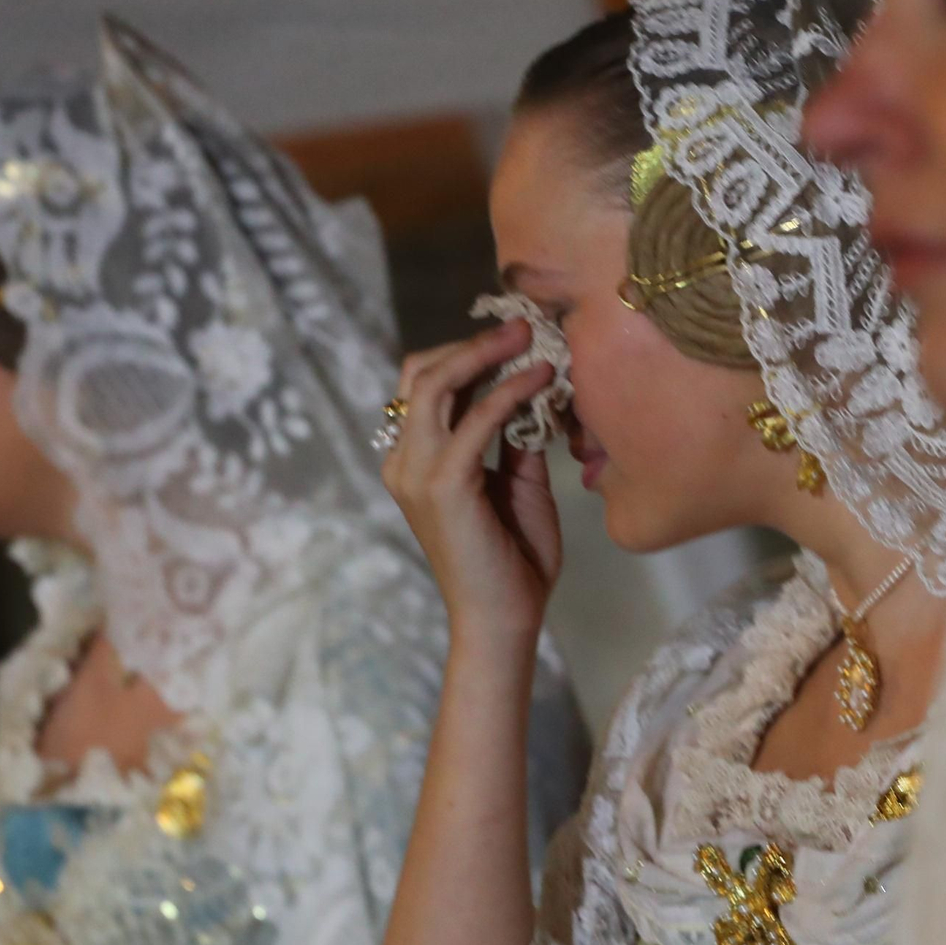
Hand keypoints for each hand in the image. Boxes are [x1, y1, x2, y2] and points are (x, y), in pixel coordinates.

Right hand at [382, 322, 561, 646]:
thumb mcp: (517, 484)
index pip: (425, 385)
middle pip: (420, 374)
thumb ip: (515, 439)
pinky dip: (508, 392)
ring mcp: (416, 472)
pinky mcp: (442, 485)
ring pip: (435, 385)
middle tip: (523, 325)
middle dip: (472, 344)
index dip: (466, 354)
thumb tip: (534, 393)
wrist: (504, 619)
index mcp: (414, 460)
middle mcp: (404, 461)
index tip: (516, 337)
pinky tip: (541, 381)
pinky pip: (473, 420)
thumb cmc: (513, 559)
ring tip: (529, 339)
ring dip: (485, 355)